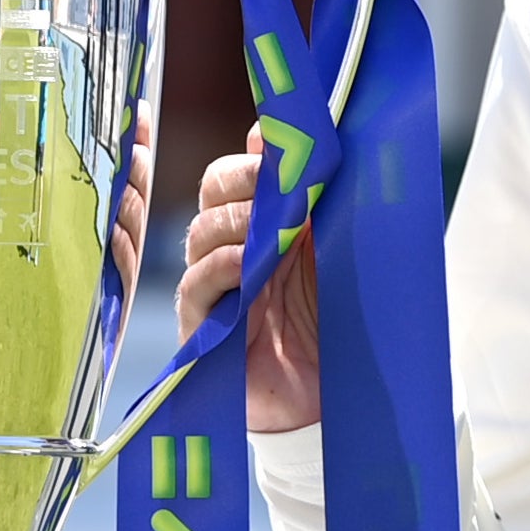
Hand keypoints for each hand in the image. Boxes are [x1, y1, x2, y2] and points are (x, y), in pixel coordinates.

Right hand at [174, 143, 319, 432]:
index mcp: (261, 225)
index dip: (248, 161)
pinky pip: (194, 286)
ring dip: (236, 223)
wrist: (335, 395)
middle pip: (212, 197)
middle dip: (241, 183)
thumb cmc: (334, 321)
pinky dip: (220, 268)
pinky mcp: (202, 328)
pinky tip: (247, 265)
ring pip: (201, 234)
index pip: (231, 176)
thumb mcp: (332, 250)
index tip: (276, 154)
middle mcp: (232, 250)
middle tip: (275, 187)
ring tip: (271, 228)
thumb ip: (310, 196)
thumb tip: (273, 134)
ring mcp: (215, 287)